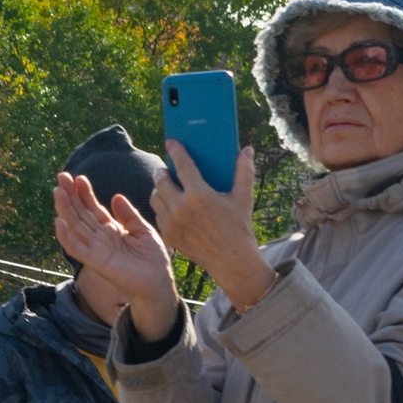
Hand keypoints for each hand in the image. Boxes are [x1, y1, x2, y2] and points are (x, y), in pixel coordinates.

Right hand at [53, 172, 179, 323]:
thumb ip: (128, 215)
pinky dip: (66, 236)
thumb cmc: (153, 259)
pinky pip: (76, 249)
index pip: (93, 208)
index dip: (85, 193)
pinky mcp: (95, 262)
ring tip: (58, 191)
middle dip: (70, 196)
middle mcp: (100, 238)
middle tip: (62, 176)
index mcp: (111, 229)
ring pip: (74, 227)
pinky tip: (59, 221)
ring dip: (64, 209)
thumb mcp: (143, 230)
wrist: (158, 282)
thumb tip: (116, 196)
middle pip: (80, 214)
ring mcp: (95, 249)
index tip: (79, 178)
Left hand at [147, 144, 273, 310]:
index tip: (171, 142)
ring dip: (158, 188)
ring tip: (165, 185)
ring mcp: (172, 222)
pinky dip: (161, 207)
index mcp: (199, 194)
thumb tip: (247, 149)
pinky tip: (169, 204)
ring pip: (155, 198)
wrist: (230, 259)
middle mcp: (181, 207)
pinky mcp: (168, 235)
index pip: (183, 166)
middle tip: (166, 169)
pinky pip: (158, 215)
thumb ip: (244, 171)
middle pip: (161, 180)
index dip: (176, 151)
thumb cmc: (239, 227)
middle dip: (161, 171)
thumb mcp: (243, 198)